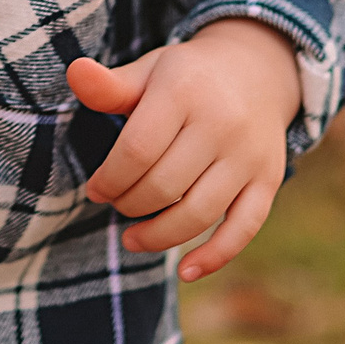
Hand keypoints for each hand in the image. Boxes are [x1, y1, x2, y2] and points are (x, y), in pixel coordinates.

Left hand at [67, 18, 301, 282]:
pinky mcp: (268, 180)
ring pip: (199, 213)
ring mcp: (248, 155)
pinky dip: (215, 257)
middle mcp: (221, 123)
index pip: (137, 150)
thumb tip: (76, 73)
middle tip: (116, 205)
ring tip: (132, 239)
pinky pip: (243, 229)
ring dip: (159, 236)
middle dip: (129, 205)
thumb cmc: (187, 77)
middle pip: (164, 186)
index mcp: (184, 91)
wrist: (256, 70)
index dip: (109, 179)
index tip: (95, 190)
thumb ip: (111, 85)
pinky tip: (185, 273)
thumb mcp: (150, 70)